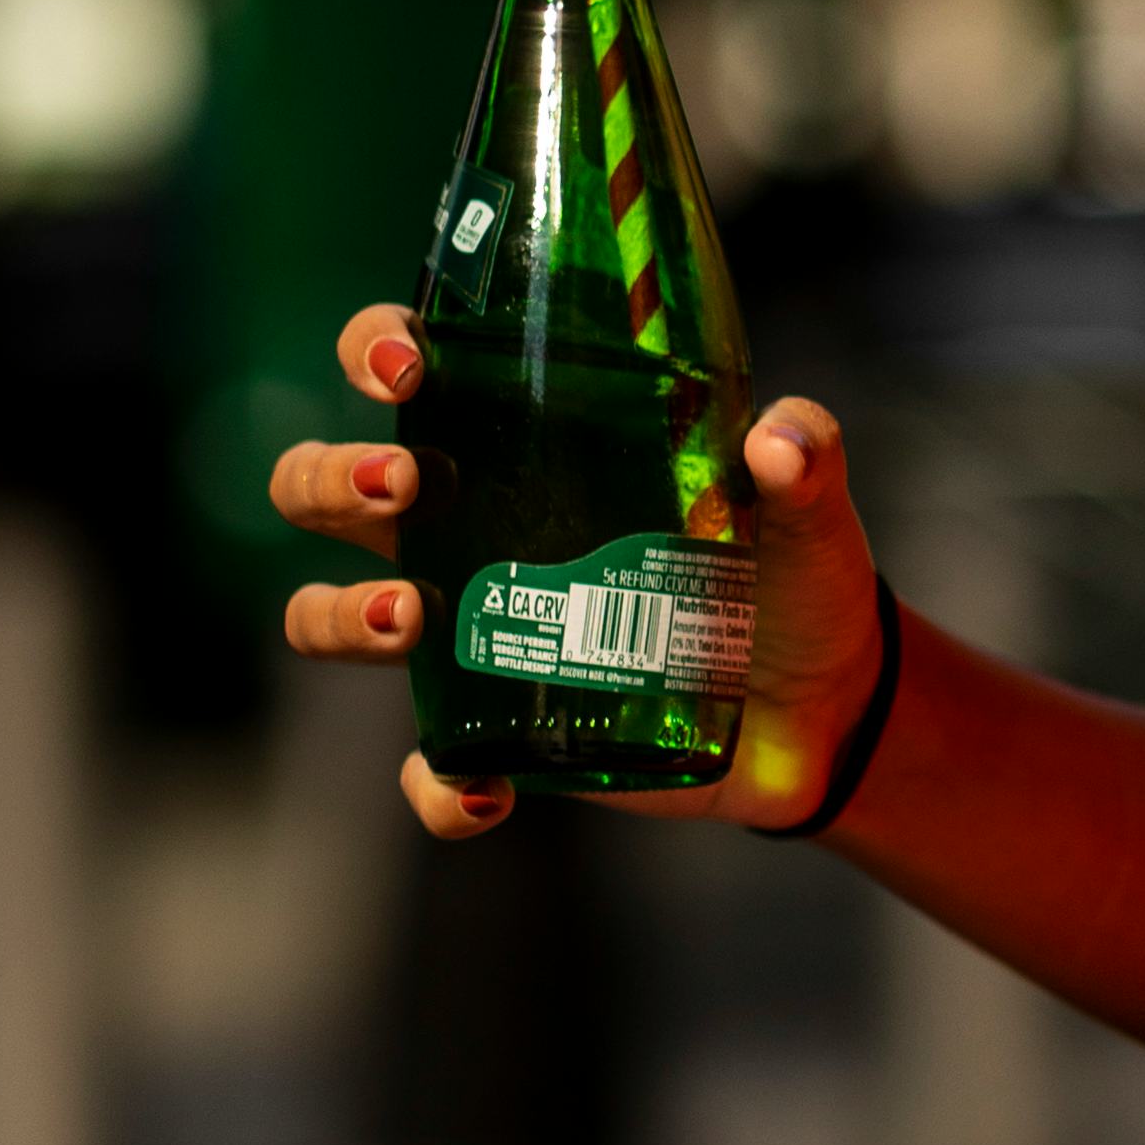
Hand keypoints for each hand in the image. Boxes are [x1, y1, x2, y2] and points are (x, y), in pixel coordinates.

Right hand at [269, 304, 893, 844]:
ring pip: (330, 616)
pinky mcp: (498, 734)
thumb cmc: (787, 576)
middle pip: (324, 489)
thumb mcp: (806, 509)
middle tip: (402, 487)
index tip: (407, 367)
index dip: (377, 352)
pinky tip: (486, 792)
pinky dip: (438, 786)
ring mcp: (471, 634)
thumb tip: (779, 440)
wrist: (820, 705)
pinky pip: (427, 770)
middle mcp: (468, 530)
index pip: (409, 370)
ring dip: (343, 615)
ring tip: (411, 616)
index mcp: (522, 446)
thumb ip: (804, 457)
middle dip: (331, 478)